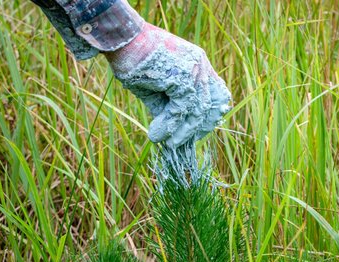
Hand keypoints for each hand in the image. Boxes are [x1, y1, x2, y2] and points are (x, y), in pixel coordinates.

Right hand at [104, 23, 230, 147]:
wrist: (121, 39)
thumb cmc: (135, 60)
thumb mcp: (156, 88)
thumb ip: (167, 107)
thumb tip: (170, 133)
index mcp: (198, 64)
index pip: (216, 94)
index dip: (209, 116)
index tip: (197, 132)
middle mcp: (201, 65)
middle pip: (212, 105)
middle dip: (200, 128)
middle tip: (183, 142)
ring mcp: (194, 70)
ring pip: (196, 111)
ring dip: (182, 132)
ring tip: (169, 145)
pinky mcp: (182, 77)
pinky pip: (180, 110)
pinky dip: (168, 126)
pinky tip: (156, 135)